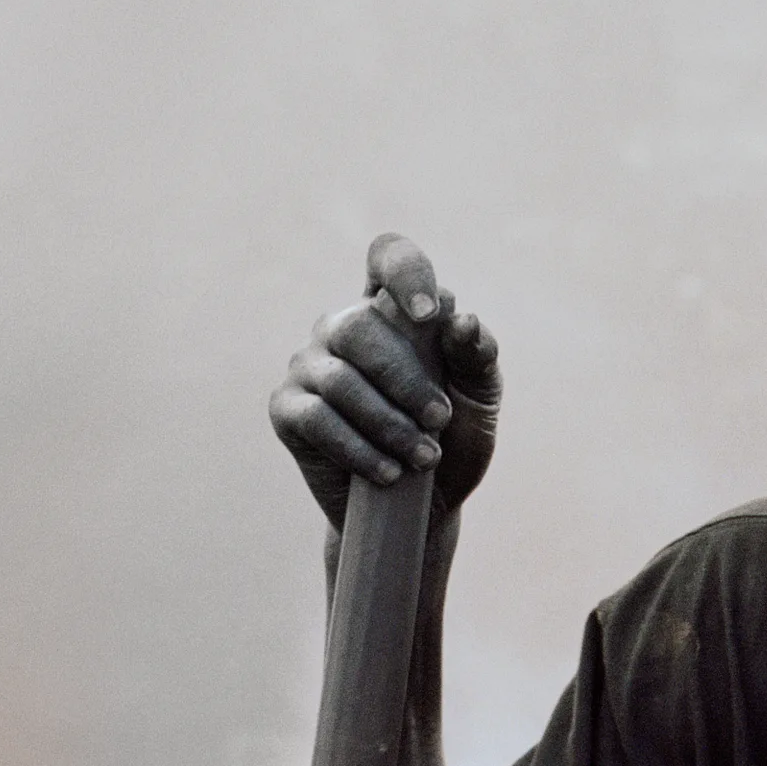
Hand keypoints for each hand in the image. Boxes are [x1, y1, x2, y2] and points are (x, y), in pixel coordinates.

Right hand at [270, 233, 500, 530]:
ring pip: (339, 379)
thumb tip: (462, 320)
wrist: (425, 508)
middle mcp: (344, 328)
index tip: (428, 317)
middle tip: (439, 421)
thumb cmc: (454, 441)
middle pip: (359, 327)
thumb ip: (477, 356)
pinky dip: (360, 449)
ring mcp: (309, 365)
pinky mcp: (287, 410)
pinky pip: (316, 419)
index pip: (389, 257)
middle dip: (406, 379)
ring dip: (389, 423)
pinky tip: (389, 473)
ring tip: (422, 457)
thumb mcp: (479, 398)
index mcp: (393, 311)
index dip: (405, 274)